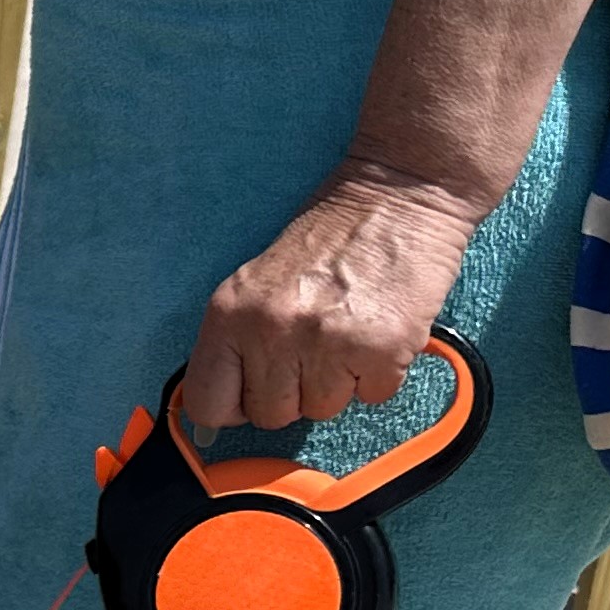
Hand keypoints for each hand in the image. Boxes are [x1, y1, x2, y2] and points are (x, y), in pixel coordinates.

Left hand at [181, 159, 482, 434]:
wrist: (400, 193)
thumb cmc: (328, 239)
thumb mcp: (256, 284)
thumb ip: (236, 342)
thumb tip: (219, 413)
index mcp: (229, 314)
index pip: (209, 404)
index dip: (235, 406)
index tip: (254, 392)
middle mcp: (271, 331)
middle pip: (270, 416)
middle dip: (294, 390)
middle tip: (314, 343)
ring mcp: (325, 343)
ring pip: (322, 411)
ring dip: (339, 381)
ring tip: (348, 329)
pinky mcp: (380, 350)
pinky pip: (373, 397)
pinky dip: (380, 373)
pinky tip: (379, 330)